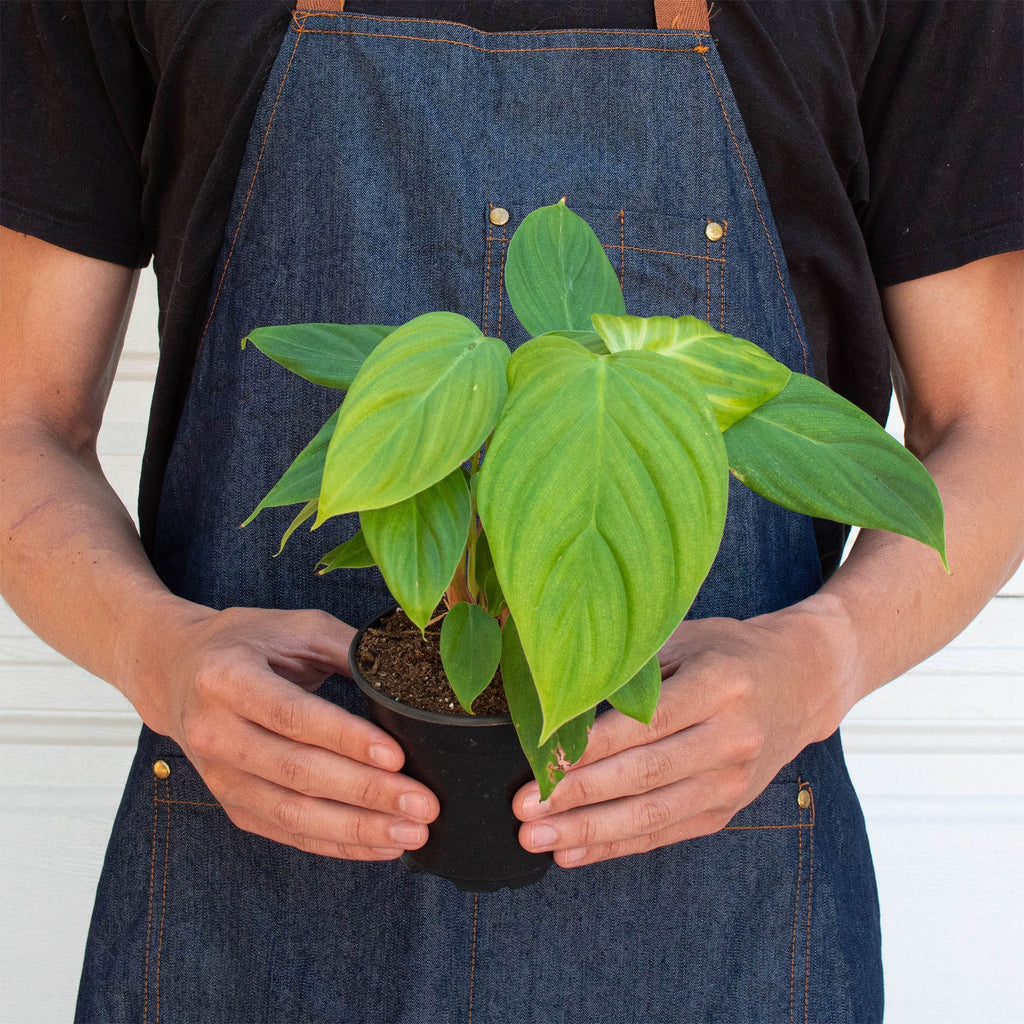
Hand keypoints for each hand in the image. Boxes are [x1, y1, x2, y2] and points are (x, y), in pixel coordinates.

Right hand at [127, 603, 439, 860]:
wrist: (176, 671)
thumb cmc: (247, 643)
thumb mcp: (295, 627)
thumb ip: (350, 648)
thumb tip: (411, 676)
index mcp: (228, 677)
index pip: (293, 715)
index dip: (346, 739)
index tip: (397, 756)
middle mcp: (215, 731)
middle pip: (297, 772)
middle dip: (366, 793)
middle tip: (423, 805)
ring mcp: (219, 776)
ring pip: (292, 814)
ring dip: (357, 829)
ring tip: (412, 834)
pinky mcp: (231, 804)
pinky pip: (287, 833)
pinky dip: (336, 844)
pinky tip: (380, 846)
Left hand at [513, 608, 844, 866]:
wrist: (803, 681)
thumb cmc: (729, 651)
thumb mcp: (686, 637)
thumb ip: (633, 665)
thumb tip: (559, 692)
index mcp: (720, 685)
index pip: (647, 724)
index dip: (593, 748)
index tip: (543, 762)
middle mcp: (732, 737)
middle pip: (645, 775)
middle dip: (578, 796)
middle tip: (523, 809)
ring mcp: (733, 781)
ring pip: (652, 814)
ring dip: (589, 831)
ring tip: (536, 838)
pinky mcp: (727, 810)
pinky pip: (665, 834)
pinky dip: (616, 846)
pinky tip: (573, 853)